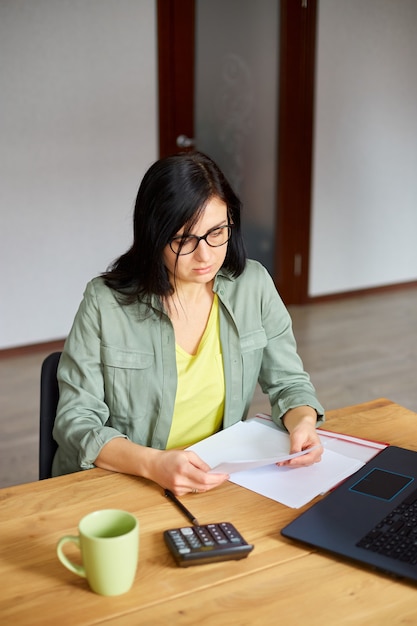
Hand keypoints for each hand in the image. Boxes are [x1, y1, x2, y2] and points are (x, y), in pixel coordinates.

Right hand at [95, 438, 227, 494]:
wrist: (152, 465)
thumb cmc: (168, 458)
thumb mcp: (186, 454)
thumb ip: (200, 463)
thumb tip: (210, 471)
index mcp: (184, 469)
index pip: (205, 478)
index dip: (217, 478)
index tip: (225, 475)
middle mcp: (181, 481)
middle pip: (204, 487)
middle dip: (216, 482)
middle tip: (223, 477)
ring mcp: (178, 489)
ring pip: (200, 490)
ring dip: (209, 485)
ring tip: (214, 477)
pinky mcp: (177, 493)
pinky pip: (193, 491)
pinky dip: (199, 486)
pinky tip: (198, 480)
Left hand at [277, 406, 322, 466]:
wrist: (304, 427)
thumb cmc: (303, 429)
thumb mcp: (298, 436)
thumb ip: (296, 448)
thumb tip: (292, 458)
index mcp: (318, 448)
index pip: (309, 458)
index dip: (299, 460)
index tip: (290, 461)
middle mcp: (316, 455)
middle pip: (305, 463)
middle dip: (293, 462)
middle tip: (282, 462)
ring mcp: (311, 458)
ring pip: (301, 464)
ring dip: (291, 463)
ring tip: (281, 462)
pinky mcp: (306, 459)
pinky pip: (298, 462)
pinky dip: (291, 462)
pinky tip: (284, 462)